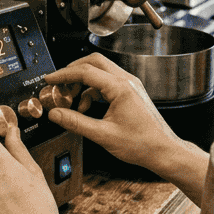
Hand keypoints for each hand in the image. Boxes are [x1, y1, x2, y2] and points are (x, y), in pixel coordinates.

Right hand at [45, 53, 200, 179]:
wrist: (163, 151)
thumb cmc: (142, 144)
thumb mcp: (103, 135)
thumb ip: (76, 123)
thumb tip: (56, 114)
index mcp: (120, 88)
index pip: (86, 71)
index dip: (64, 74)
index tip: (50, 80)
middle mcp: (126, 81)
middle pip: (93, 62)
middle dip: (73, 71)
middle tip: (59, 84)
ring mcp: (130, 85)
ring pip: (100, 71)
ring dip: (83, 82)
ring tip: (73, 101)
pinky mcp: (130, 92)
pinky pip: (107, 82)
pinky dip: (92, 91)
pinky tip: (87, 107)